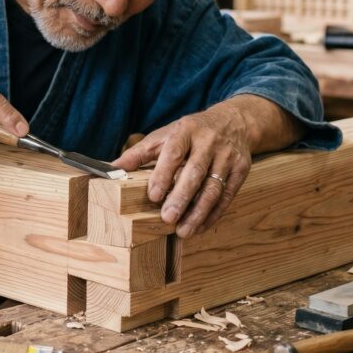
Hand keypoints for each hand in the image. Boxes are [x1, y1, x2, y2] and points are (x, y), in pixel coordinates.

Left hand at [112, 106, 252, 237]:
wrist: (233, 122)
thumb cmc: (190, 132)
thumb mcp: (164, 135)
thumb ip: (139, 153)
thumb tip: (111, 169)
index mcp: (186, 131)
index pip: (174, 153)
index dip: (164, 175)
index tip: (154, 196)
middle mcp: (208, 142)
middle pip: (195, 173)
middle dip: (181, 198)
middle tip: (168, 219)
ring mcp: (227, 156)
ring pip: (213, 188)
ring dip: (198, 212)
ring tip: (184, 231)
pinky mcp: (241, 169)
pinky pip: (227, 195)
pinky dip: (213, 214)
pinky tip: (200, 227)